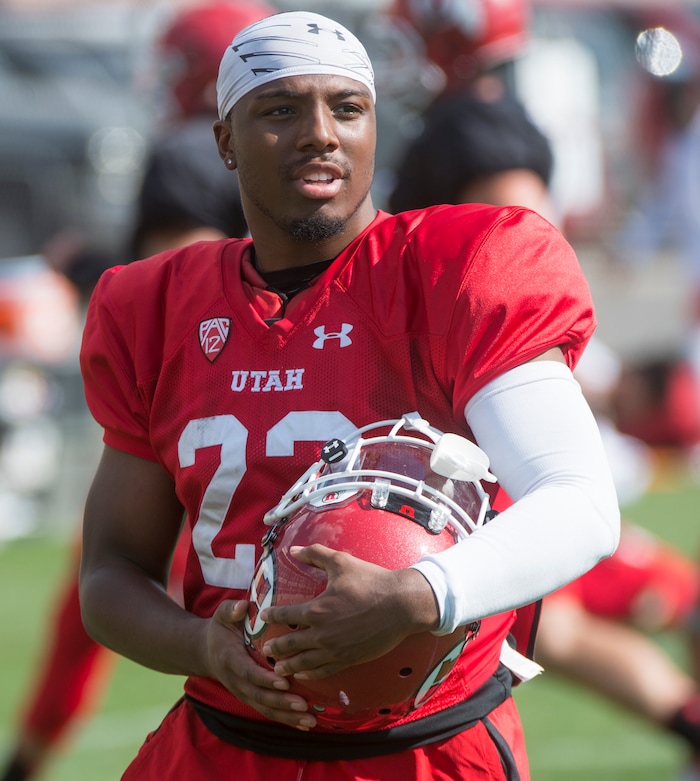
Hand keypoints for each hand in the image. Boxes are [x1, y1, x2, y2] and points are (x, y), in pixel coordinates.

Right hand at [204, 600, 316, 729]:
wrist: (206, 651)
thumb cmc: (221, 629)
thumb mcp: (222, 615)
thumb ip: (231, 610)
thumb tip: (242, 606)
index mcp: (231, 660)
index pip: (249, 673)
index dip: (265, 679)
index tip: (284, 681)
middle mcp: (236, 681)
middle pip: (259, 696)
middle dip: (281, 703)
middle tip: (302, 705)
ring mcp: (243, 692)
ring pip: (265, 708)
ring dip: (287, 716)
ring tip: (309, 720)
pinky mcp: (251, 698)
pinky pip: (268, 711)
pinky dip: (286, 719)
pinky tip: (305, 723)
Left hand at [259, 544, 438, 679]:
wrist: (401, 605)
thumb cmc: (371, 581)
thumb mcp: (341, 562)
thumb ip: (316, 555)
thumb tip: (294, 550)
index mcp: (317, 609)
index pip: (286, 616)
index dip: (272, 616)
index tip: (263, 616)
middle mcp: (322, 633)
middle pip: (290, 644)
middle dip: (275, 647)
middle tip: (264, 650)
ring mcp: (336, 649)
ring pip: (304, 662)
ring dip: (288, 665)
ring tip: (278, 669)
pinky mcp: (349, 659)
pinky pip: (324, 670)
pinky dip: (310, 673)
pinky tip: (303, 673)